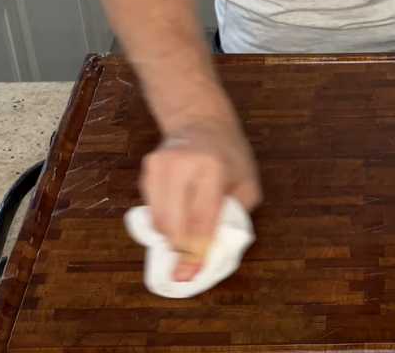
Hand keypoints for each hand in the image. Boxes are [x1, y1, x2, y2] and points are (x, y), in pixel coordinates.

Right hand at [139, 119, 261, 281]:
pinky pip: (151, 208)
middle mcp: (181, 164)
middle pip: (173, 222)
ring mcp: (159, 165)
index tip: (192, 274)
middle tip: (185, 269)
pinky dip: (163, 221)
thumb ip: (233, 217)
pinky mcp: (146, 168)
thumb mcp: (247, 185)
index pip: (201, 218)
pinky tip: (178, 216)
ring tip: (185, 241)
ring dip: (170, 238)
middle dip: (180, 250)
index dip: (197, 250)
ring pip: (157, 219)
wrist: (202, 122)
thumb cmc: (231, 157)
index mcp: (212, 167)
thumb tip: (212, 251)